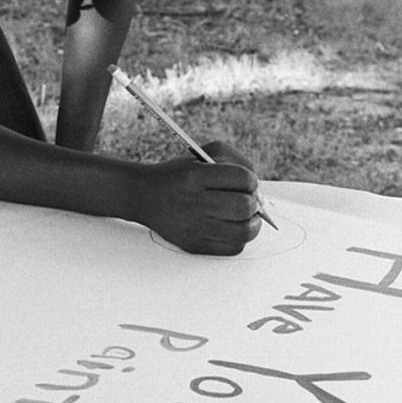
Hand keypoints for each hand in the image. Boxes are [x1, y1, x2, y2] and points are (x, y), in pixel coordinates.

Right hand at [132, 149, 260, 254]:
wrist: (144, 196)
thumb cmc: (179, 175)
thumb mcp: (201, 154)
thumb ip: (235, 160)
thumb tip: (257, 186)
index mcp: (195, 176)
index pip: (242, 178)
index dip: (251, 181)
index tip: (246, 183)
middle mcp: (193, 202)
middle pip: (244, 206)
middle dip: (253, 203)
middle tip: (248, 201)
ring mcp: (193, 227)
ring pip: (242, 232)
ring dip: (251, 223)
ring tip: (245, 217)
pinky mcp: (193, 245)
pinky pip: (232, 248)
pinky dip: (239, 239)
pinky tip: (232, 228)